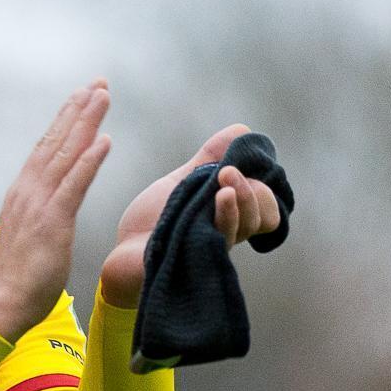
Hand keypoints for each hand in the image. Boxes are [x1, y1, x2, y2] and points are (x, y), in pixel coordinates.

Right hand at [0, 81, 112, 340]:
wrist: (3, 302)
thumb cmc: (20, 275)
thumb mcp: (31, 233)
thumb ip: (41, 210)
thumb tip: (53, 199)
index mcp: (23, 192)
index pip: (47, 148)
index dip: (66, 120)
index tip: (82, 96)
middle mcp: (28, 190)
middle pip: (57, 142)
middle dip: (78, 110)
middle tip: (98, 83)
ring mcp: (39, 204)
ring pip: (65, 154)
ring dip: (85, 123)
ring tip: (102, 97)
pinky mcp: (52, 222)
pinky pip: (73, 185)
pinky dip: (88, 161)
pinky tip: (104, 141)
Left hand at [99, 123, 282, 306]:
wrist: (122, 251)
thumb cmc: (154, 221)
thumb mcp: (183, 182)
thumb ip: (209, 158)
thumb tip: (242, 130)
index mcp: (229, 217)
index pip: (267, 208)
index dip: (264, 188)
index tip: (246, 166)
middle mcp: (227, 234)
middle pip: (263, 217)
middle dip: (253, 190)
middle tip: (228, 171)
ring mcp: (213, 248)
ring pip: (244, 226)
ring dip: (241, 197)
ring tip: (225, 176)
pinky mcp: (195, 260)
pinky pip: (220, 241)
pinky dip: (225, 216)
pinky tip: (221, 198)